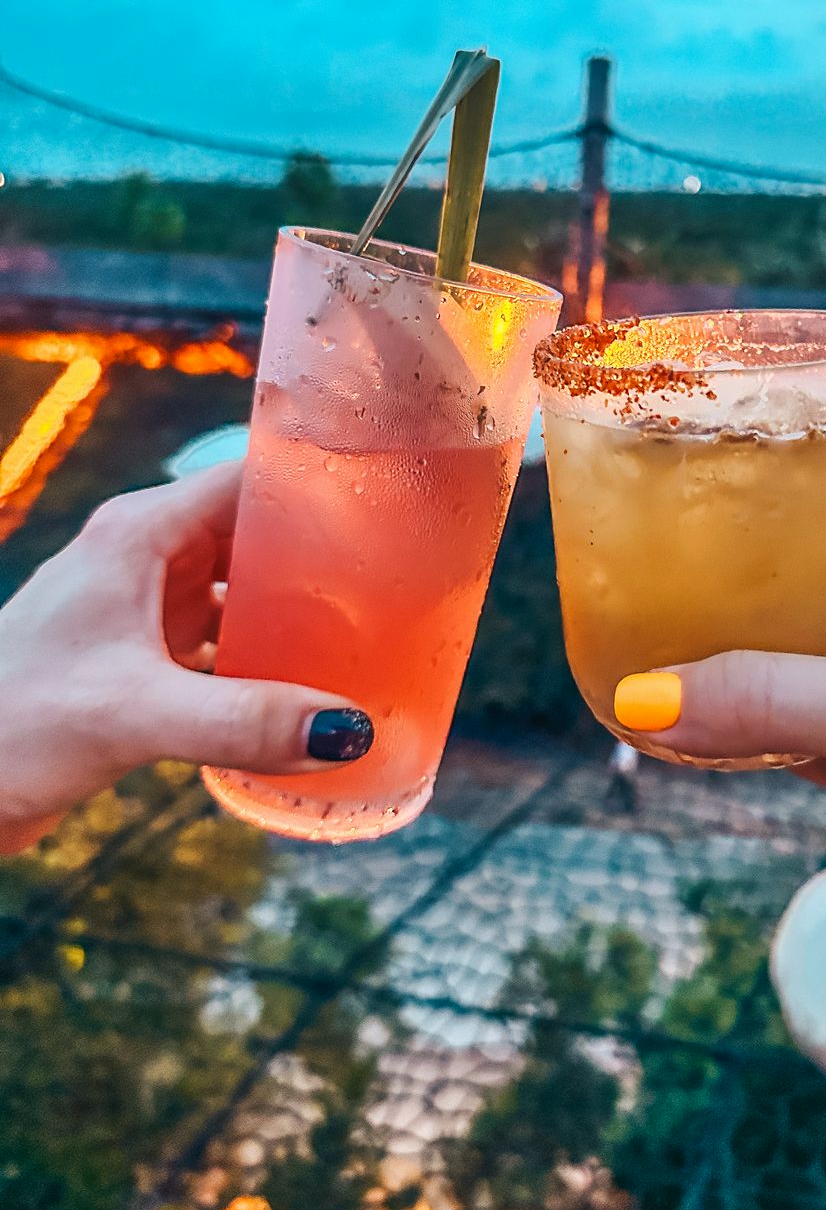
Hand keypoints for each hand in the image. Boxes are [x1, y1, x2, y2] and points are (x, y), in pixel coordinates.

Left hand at [0, 464, 373, 849]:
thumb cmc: (11, 726)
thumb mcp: (134, 714)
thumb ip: (243, 720)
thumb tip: (349, 730)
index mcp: (142, 532)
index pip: (252, 479)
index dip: (320, 484)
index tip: (393, 504)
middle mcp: (147, 557)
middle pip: (258, 533)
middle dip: (325, 555)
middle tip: (402, 581)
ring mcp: (144, 607)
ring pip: (244, 589)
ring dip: (298, 610)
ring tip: (371, 631)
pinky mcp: (142, 659)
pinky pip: (225, 640)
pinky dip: (267, 657)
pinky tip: (308, 689)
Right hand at [614, 453, 825, 1134]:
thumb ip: (782, 701)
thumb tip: (642, 698)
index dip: (791, 443)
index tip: (701, 435)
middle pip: (814, 552)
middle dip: (734, 547)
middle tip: (644, 532)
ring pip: (794, 641)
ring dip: (726, 640)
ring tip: (636, 615)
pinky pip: (788, 721)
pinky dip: (735, 720)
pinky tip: (674, 718)